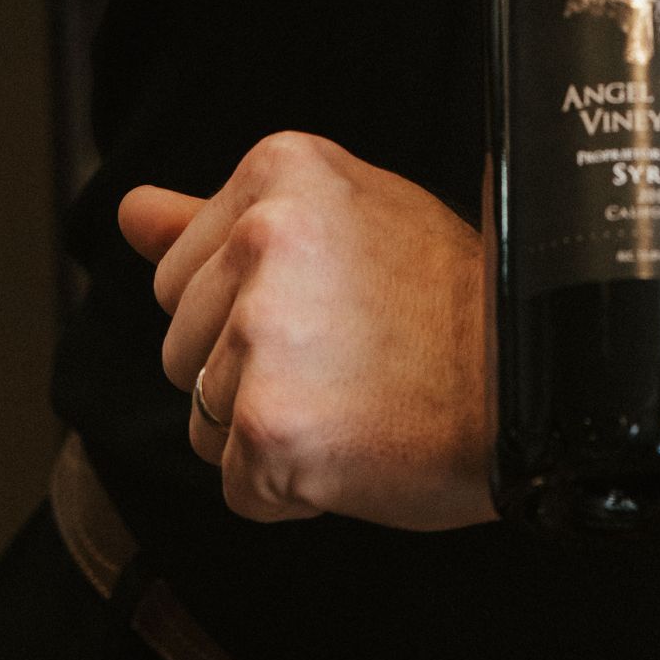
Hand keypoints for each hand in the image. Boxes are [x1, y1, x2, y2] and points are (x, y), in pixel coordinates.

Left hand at [118, 132, 493, 530]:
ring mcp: (261, 331)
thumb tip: (129, 213)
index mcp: (279, 172)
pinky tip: (354, 445)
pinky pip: (234, 484)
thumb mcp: (344, 219)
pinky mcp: (268, 424)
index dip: (248, 308)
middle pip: (181, 346)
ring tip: (353, 398)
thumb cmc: (449, 304)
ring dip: (265, 431)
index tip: (331, 304)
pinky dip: (287, 488)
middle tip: (349, 356)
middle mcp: (261, 237)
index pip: (180, 271)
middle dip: (248, 372)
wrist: (529, 386)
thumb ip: (218, 217)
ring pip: (199, 419)